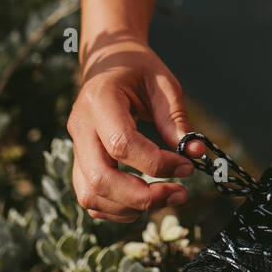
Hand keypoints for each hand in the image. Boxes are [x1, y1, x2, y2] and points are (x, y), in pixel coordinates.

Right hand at [67, 34, 203, 222]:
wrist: (107, 62)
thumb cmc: (137, 69)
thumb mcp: (163, 83)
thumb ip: (176, 119)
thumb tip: (196, 153)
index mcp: (99, 100)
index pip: (121, 144)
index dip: (156, 164)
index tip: (187, 166)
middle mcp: (80, 126)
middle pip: (100, 178)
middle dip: (142, 197)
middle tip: (179, 194)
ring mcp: (75, 146)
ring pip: (91, 194)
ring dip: (130, 207)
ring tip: (165, 198)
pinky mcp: (79, 162)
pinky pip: (90, 197)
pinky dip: (118, 208)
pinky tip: (145, 200)